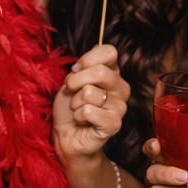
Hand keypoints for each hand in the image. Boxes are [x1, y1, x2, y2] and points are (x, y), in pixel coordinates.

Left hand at [51, 44, 129, 164]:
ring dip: (75, 103)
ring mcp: (120, 107)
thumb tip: (82, 65)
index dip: (87, 59)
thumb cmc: (70, 106)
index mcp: (113, 73)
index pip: (109, 52)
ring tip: (79, 110)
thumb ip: (80, 69)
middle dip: (75, 81)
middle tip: (70, 91)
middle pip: (100, 72)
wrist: (66, 135)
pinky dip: (78, 116)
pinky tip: (83, 121)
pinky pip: (89, 111)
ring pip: (89, 93)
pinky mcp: (114, 125)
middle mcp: (121, 88)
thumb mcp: (71, 80)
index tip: (76, 70)